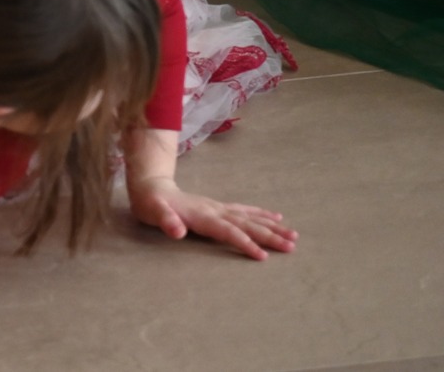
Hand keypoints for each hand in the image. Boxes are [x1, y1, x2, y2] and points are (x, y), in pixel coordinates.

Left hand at [129, 176, 295, 260]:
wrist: (150, 186)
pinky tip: (277, 217)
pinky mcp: (218, 207)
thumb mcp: (153, 213)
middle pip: (246, 224)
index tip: (263, 256)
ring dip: (272, 226)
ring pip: (250, 217)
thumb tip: (178, 231)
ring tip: (293, 235)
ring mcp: (218, 207)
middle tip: (292, 246)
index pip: (228, 231)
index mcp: (202, 216)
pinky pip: (245, 210)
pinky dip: (262, 214)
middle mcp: (215, 210)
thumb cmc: (151, 204)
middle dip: (269, 236)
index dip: (245, 243)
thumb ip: (166, 221)